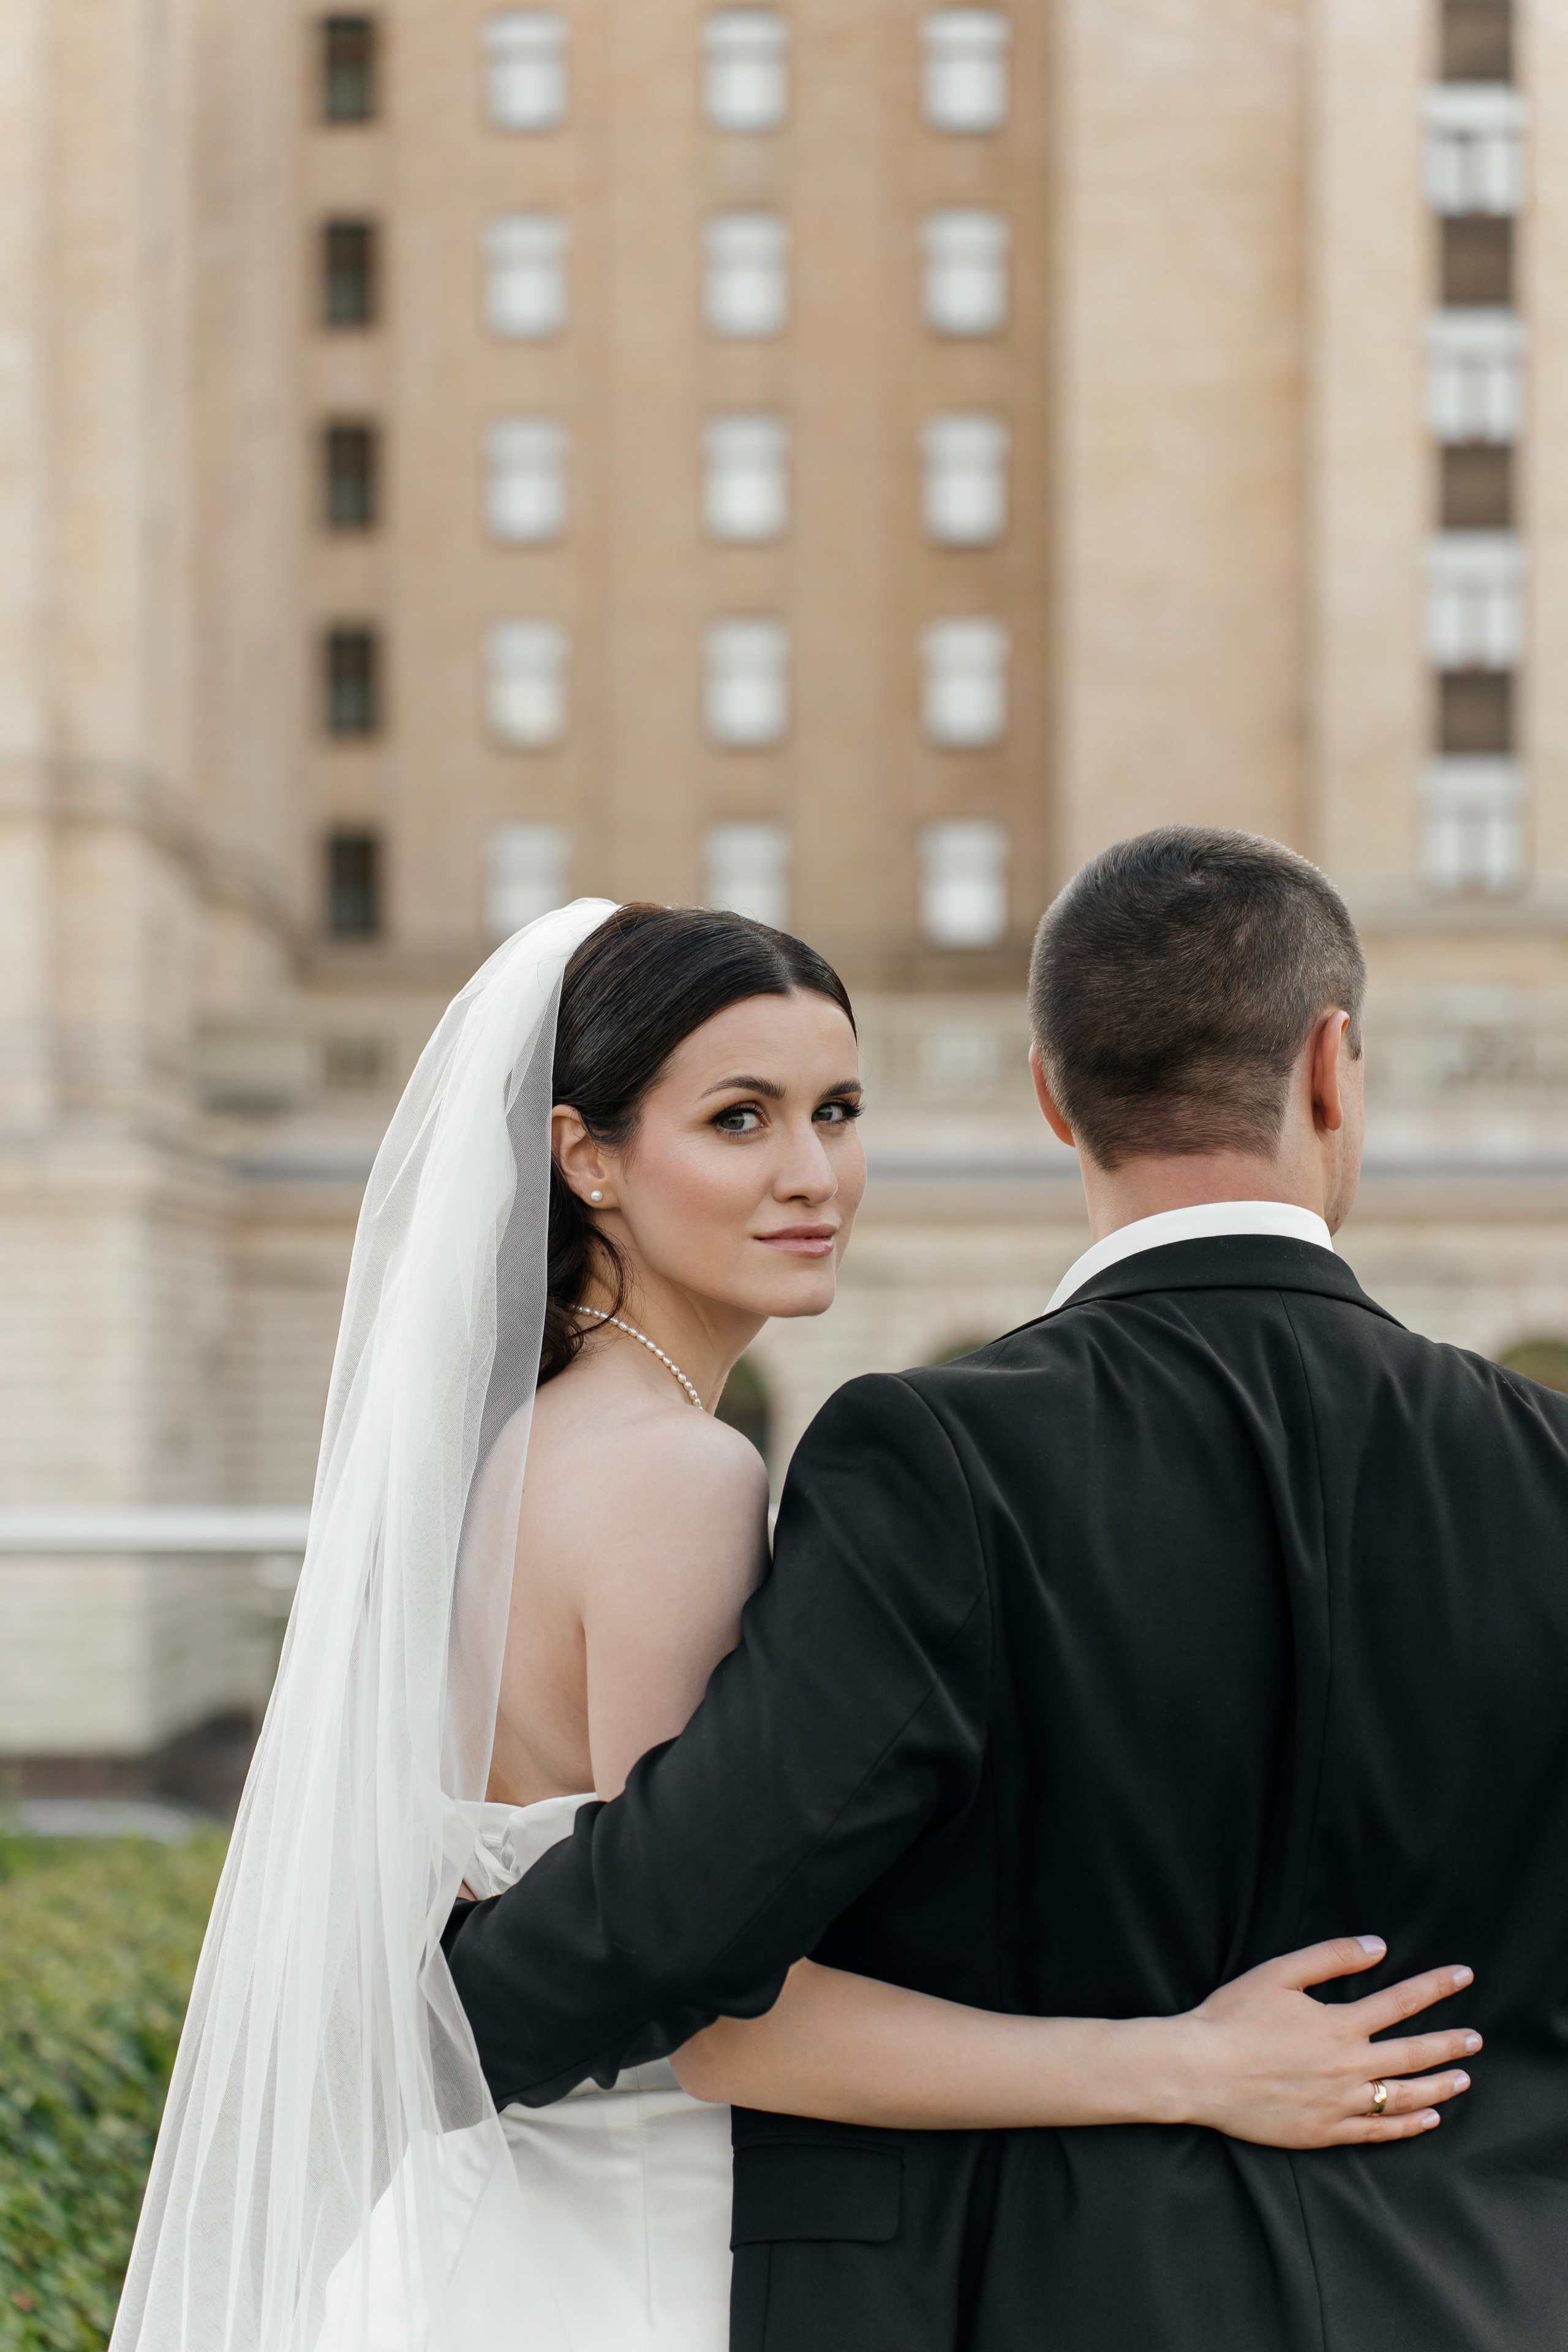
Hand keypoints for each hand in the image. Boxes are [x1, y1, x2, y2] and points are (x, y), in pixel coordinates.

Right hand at [1174, 1937, 1479, 2147]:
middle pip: (1413, 2054)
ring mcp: (1338, 2103)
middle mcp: (1347, 2067)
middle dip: (1449, 2043)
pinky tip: (1427, 2119)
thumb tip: (1377, 1946)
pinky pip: (1378, 2132)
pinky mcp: (1324, 2131)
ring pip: (1403, 2097)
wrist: (1198, 2071)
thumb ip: (1331, 1957)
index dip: (1436, 1987)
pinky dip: (1408, 2126)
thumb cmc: (1232, 2018)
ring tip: (1463, 2080)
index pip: (1400, 2002)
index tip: (1463, 1977)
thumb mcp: (1278, 1973)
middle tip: (1476, 2039)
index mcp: (1338, 2025)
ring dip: (1439, 2087)